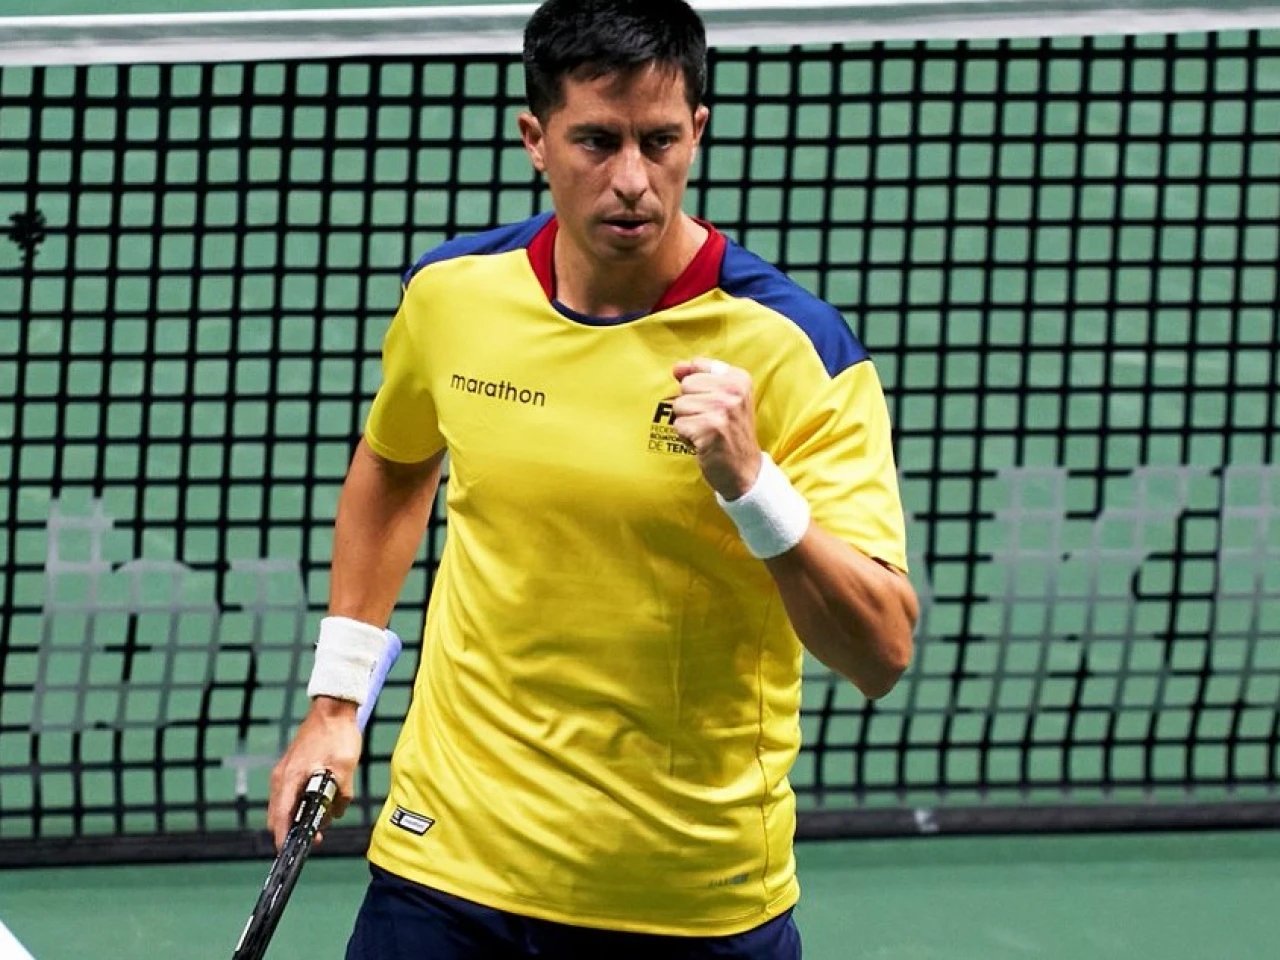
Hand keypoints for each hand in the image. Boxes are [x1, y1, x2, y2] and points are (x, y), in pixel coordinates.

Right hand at [267, 698, 362, 850]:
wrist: (333, 708)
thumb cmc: (337, 735)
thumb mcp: (345, 768)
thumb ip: (341, 795)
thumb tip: (337, 813)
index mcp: (290, 779)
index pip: (280, 818)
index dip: (284, 838)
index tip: (290, 852)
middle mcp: (282, 777)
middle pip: (279, 815)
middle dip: (293, 830)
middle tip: (316, 838)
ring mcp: (285, 771)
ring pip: (285, 804)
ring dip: (299, 816)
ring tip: (323, 821)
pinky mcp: (292, 767)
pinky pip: (291, 793)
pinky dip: (301, 803)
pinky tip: (320, 803)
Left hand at [671, 358, 761, 500]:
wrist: (745, 470)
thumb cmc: (730, 434)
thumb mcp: (723, 400)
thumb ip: (698, 378)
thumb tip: (676, 368)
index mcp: (738, 378)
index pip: (697, 366)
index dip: (696, 388)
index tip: (713, 404)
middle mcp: (734, 390)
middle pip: (686, 386)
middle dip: (690, 406)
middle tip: (710, 422)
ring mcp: (723, 409)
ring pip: (679, 406)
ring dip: (687, 423)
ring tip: (707, 432)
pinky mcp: (710, 428)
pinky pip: (679, 426)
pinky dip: (686, 438)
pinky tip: (704, 443)